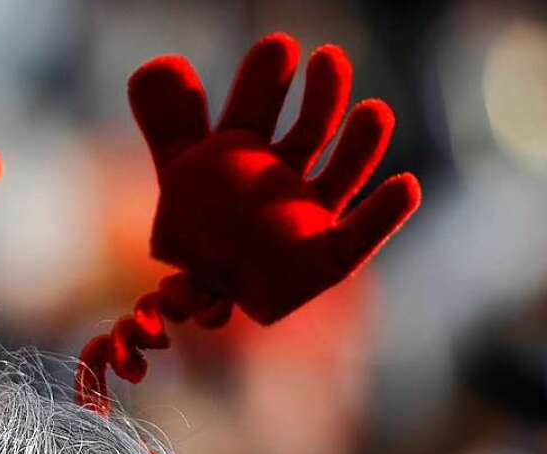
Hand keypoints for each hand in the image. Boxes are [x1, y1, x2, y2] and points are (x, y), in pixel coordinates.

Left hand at [130, 32, 419, 323]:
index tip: (279, 47)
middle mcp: (283, 178)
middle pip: (309, 133)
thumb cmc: (194, 234)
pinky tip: (406, 186)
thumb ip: (168, 122)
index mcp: (245, 153)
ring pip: (342, 176)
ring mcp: (309, 216)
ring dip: (362, 144)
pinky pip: (359, 237)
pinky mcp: (327, 257)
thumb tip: (154, 65)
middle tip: (329, 58)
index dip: (264, 83)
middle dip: (322, 97)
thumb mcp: (176, 176)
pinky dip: (384, 215)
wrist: (202, 300)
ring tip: (376, 112)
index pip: (256, 112)